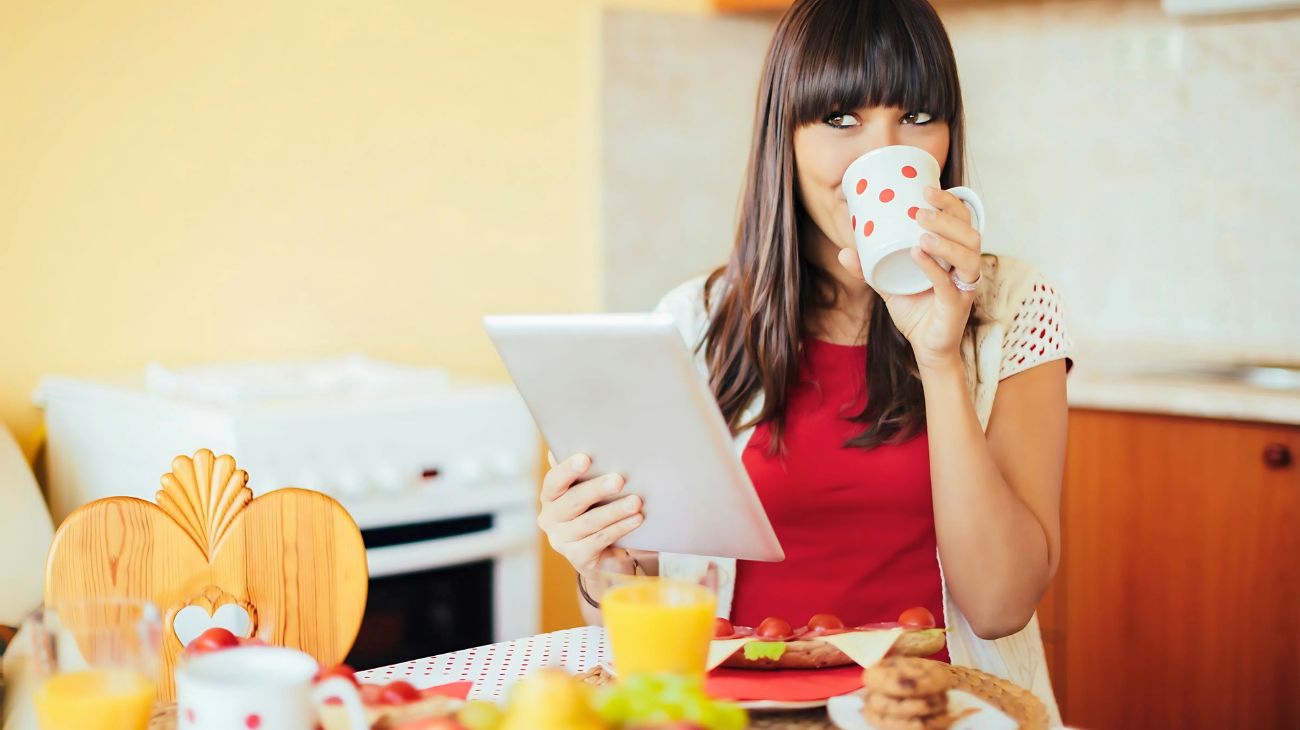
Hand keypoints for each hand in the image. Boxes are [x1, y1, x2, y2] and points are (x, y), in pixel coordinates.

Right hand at [537, 452, 643, 575]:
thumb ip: (589, 470)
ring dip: (614, 511)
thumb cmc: (600, 510)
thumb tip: (596, 439)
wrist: (608, 554)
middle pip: (572, 502)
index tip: (586, 458)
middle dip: (597, 489)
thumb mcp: (592, 490)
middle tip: (619, 479)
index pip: (554, 481)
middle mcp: (550, 519)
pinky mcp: (578, 558)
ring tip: (636, 501)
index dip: (568, 469)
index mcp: (550, 496)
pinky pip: (600, 541)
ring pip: (589, 522)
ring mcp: (562, 541)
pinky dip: (620, 528)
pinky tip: (636, 519)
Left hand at [838, 186, 980, 369]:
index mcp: (955, 254)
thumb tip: (844, 251)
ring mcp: (965, 285)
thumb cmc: (915, 311)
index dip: (950, 201)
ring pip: (968, 254)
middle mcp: (965, 266)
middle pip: (970, 232)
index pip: (963, 220)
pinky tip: (918, 254)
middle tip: (920, 209)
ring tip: (921, 231)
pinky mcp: (958, 304)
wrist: (926, 348)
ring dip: (945, 239)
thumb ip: (870, 267)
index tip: (926, 188)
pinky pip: (950, 282)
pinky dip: (934, 266)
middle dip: (947, 216)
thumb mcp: (888, 284)